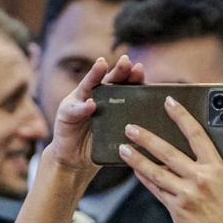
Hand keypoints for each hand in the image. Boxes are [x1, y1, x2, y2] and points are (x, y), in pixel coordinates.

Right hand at [38, 54, 144, 195]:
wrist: (75, 161)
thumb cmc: (99, 145)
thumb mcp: (117, 133)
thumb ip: (130, 123)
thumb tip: (156, 119)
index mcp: (111, 100)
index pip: (123, 86)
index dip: (131, 77)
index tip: (140, 68)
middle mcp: (95, 96)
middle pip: (108, 80)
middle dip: (118, 70)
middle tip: (126, 62)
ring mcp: (79, 102)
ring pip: (88, 85)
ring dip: (95, 74)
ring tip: (102, 65)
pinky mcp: (66, 113)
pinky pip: (75, 109)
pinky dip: (82, 107)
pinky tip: (90, 104)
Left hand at [119, 96, 222, 222]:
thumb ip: (204, 167)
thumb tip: (181, 153)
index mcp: (215, 166)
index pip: (196, 134)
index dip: (181, 116)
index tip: (168, 101)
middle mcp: (201, 178)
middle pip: (168, 152)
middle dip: (147, 138)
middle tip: (131, 127)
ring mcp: (188, 194)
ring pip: (156, 172)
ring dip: (137, 159)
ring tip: (123, 148)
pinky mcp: (178, 209)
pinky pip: (156, 190)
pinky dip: (144, 179)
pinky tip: (135, 170)